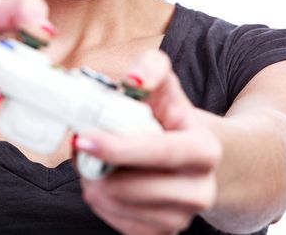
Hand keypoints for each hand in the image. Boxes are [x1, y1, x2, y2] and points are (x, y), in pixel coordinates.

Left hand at [76, 50, 221, 233]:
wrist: (193, 158)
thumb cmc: (172, 119)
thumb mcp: (167, 87)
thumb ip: (153, 68)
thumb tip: (134, 79)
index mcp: (205, 151)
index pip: (159, 153)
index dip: (118, 148)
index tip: (84, 138)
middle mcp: (200, 191)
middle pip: (132, 187)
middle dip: (96, 167)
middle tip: (81, 144)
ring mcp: (181, 218)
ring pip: (117, 205)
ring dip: (92, 181)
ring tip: (94, 160)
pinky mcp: (161, 234)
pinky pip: (115, 222)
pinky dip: (100, 200)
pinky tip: (104, 179)